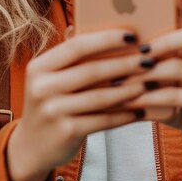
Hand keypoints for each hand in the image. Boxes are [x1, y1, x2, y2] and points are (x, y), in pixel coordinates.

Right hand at [7, 29, 148, 180]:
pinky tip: (140, 110)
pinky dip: (124, 115)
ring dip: (129, 89)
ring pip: (101, 96)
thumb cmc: (52, 104)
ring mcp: (53, 111)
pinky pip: (103, 120)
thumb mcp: (52, 79)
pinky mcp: (67, 131)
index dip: (107, 39)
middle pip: (92, 70)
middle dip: (125, 63)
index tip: (133, 35)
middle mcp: (42, 87)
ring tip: (149, 83)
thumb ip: (74, 59)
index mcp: (40, 66)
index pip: (77, 46)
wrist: (32, 148)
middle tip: (149, 58)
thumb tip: (111, 33)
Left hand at [124, 0, 181, 169]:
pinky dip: (150, 98)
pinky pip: (177, 94)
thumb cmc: (177, 102)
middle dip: (162, 40)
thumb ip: (149, 58)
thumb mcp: (164, 77)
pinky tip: (130, 102)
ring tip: (119, 79)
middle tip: (135, 51)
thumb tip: (106, 38)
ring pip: (180, 66)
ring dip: (145, 74)